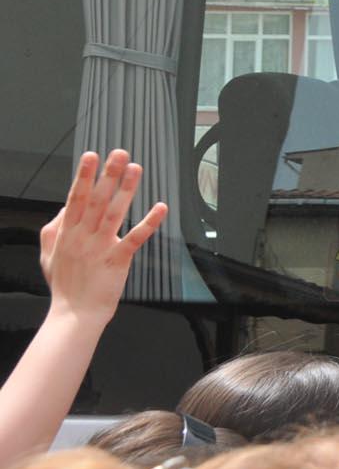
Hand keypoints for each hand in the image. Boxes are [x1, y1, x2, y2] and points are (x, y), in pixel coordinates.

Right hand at [40, 150, 166, 325]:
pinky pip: (135, 238)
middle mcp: (82, 236)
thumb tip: (64, 208)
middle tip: (119, 153)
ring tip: (136, 169)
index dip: (83, 176)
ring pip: (114, 213)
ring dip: (126, 190)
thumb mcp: (48, 255)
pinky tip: (160, 207)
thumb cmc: (65, 285)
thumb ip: (53, 229)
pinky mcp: (117, 260)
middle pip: (96, 200)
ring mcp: (100, 248)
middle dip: (107, 175)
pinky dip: (148, 222)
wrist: (74, 315)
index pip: (75, 198)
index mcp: (66, 233)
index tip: (91, 156)